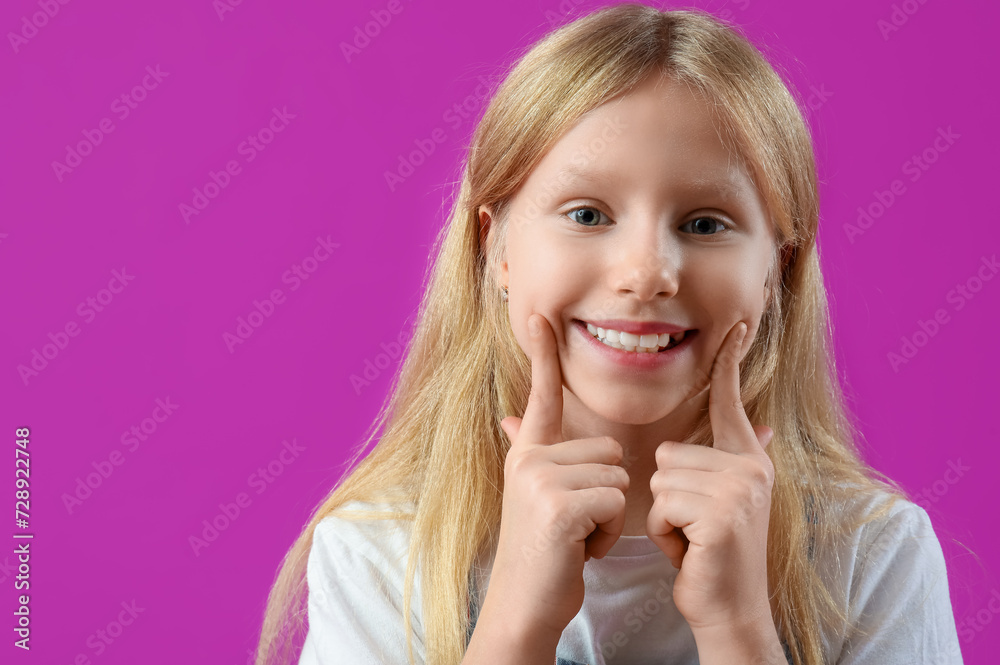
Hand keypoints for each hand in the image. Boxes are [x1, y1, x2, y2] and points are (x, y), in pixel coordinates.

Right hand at [489, 313, 629, 641]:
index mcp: (527, 453)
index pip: (540, 393)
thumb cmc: (542, 551)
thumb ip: (527, 449)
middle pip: (609, 449)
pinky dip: (608, 533)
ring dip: (609, 516)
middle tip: (576, 525)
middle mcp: (528, 458)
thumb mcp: (532, 496)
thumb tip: (508, 416)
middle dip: (607, 493)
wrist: (524, 604)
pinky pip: (615, 500)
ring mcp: (539, 480)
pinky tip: (581, 549)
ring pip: (617, 475)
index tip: (541, 314)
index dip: (543, 354)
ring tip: (578, 537)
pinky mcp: (557, 505)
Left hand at [645, 321, 775, 631]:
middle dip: (666, 496)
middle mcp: (750, 469)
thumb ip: (733, 460)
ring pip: (660, 478)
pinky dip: (664, 533)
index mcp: (749, 462)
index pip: (731, 403)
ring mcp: (740, 491)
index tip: (739, 322)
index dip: (731, 362)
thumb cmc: (709, 555)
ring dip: (663, 516)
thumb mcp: (719, 504)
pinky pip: (662, 504)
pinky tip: (689, 550)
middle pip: (667, 454)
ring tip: (690, 538)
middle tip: (692, 528)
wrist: (728, 609)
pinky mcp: (723, 515)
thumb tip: (768, 427)